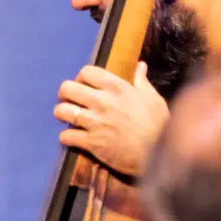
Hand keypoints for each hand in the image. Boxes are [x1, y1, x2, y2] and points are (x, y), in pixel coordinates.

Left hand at [55, 62, 168, 176]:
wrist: (159, 154)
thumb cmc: (159, 125)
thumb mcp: (154, 99)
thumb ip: (142, 82)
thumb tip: (140, 66)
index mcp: (117, 88)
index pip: (87, 72)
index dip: (81, 78)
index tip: (84, 86)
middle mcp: (102, 102)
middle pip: (66, 88)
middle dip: (65, 94)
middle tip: (72, 102)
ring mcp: (95, 122)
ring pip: (61, 111)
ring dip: (63, 114)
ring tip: (70, 119)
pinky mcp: (91, 142)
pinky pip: (65, 136)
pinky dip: (66, 138)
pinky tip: (73, 138)